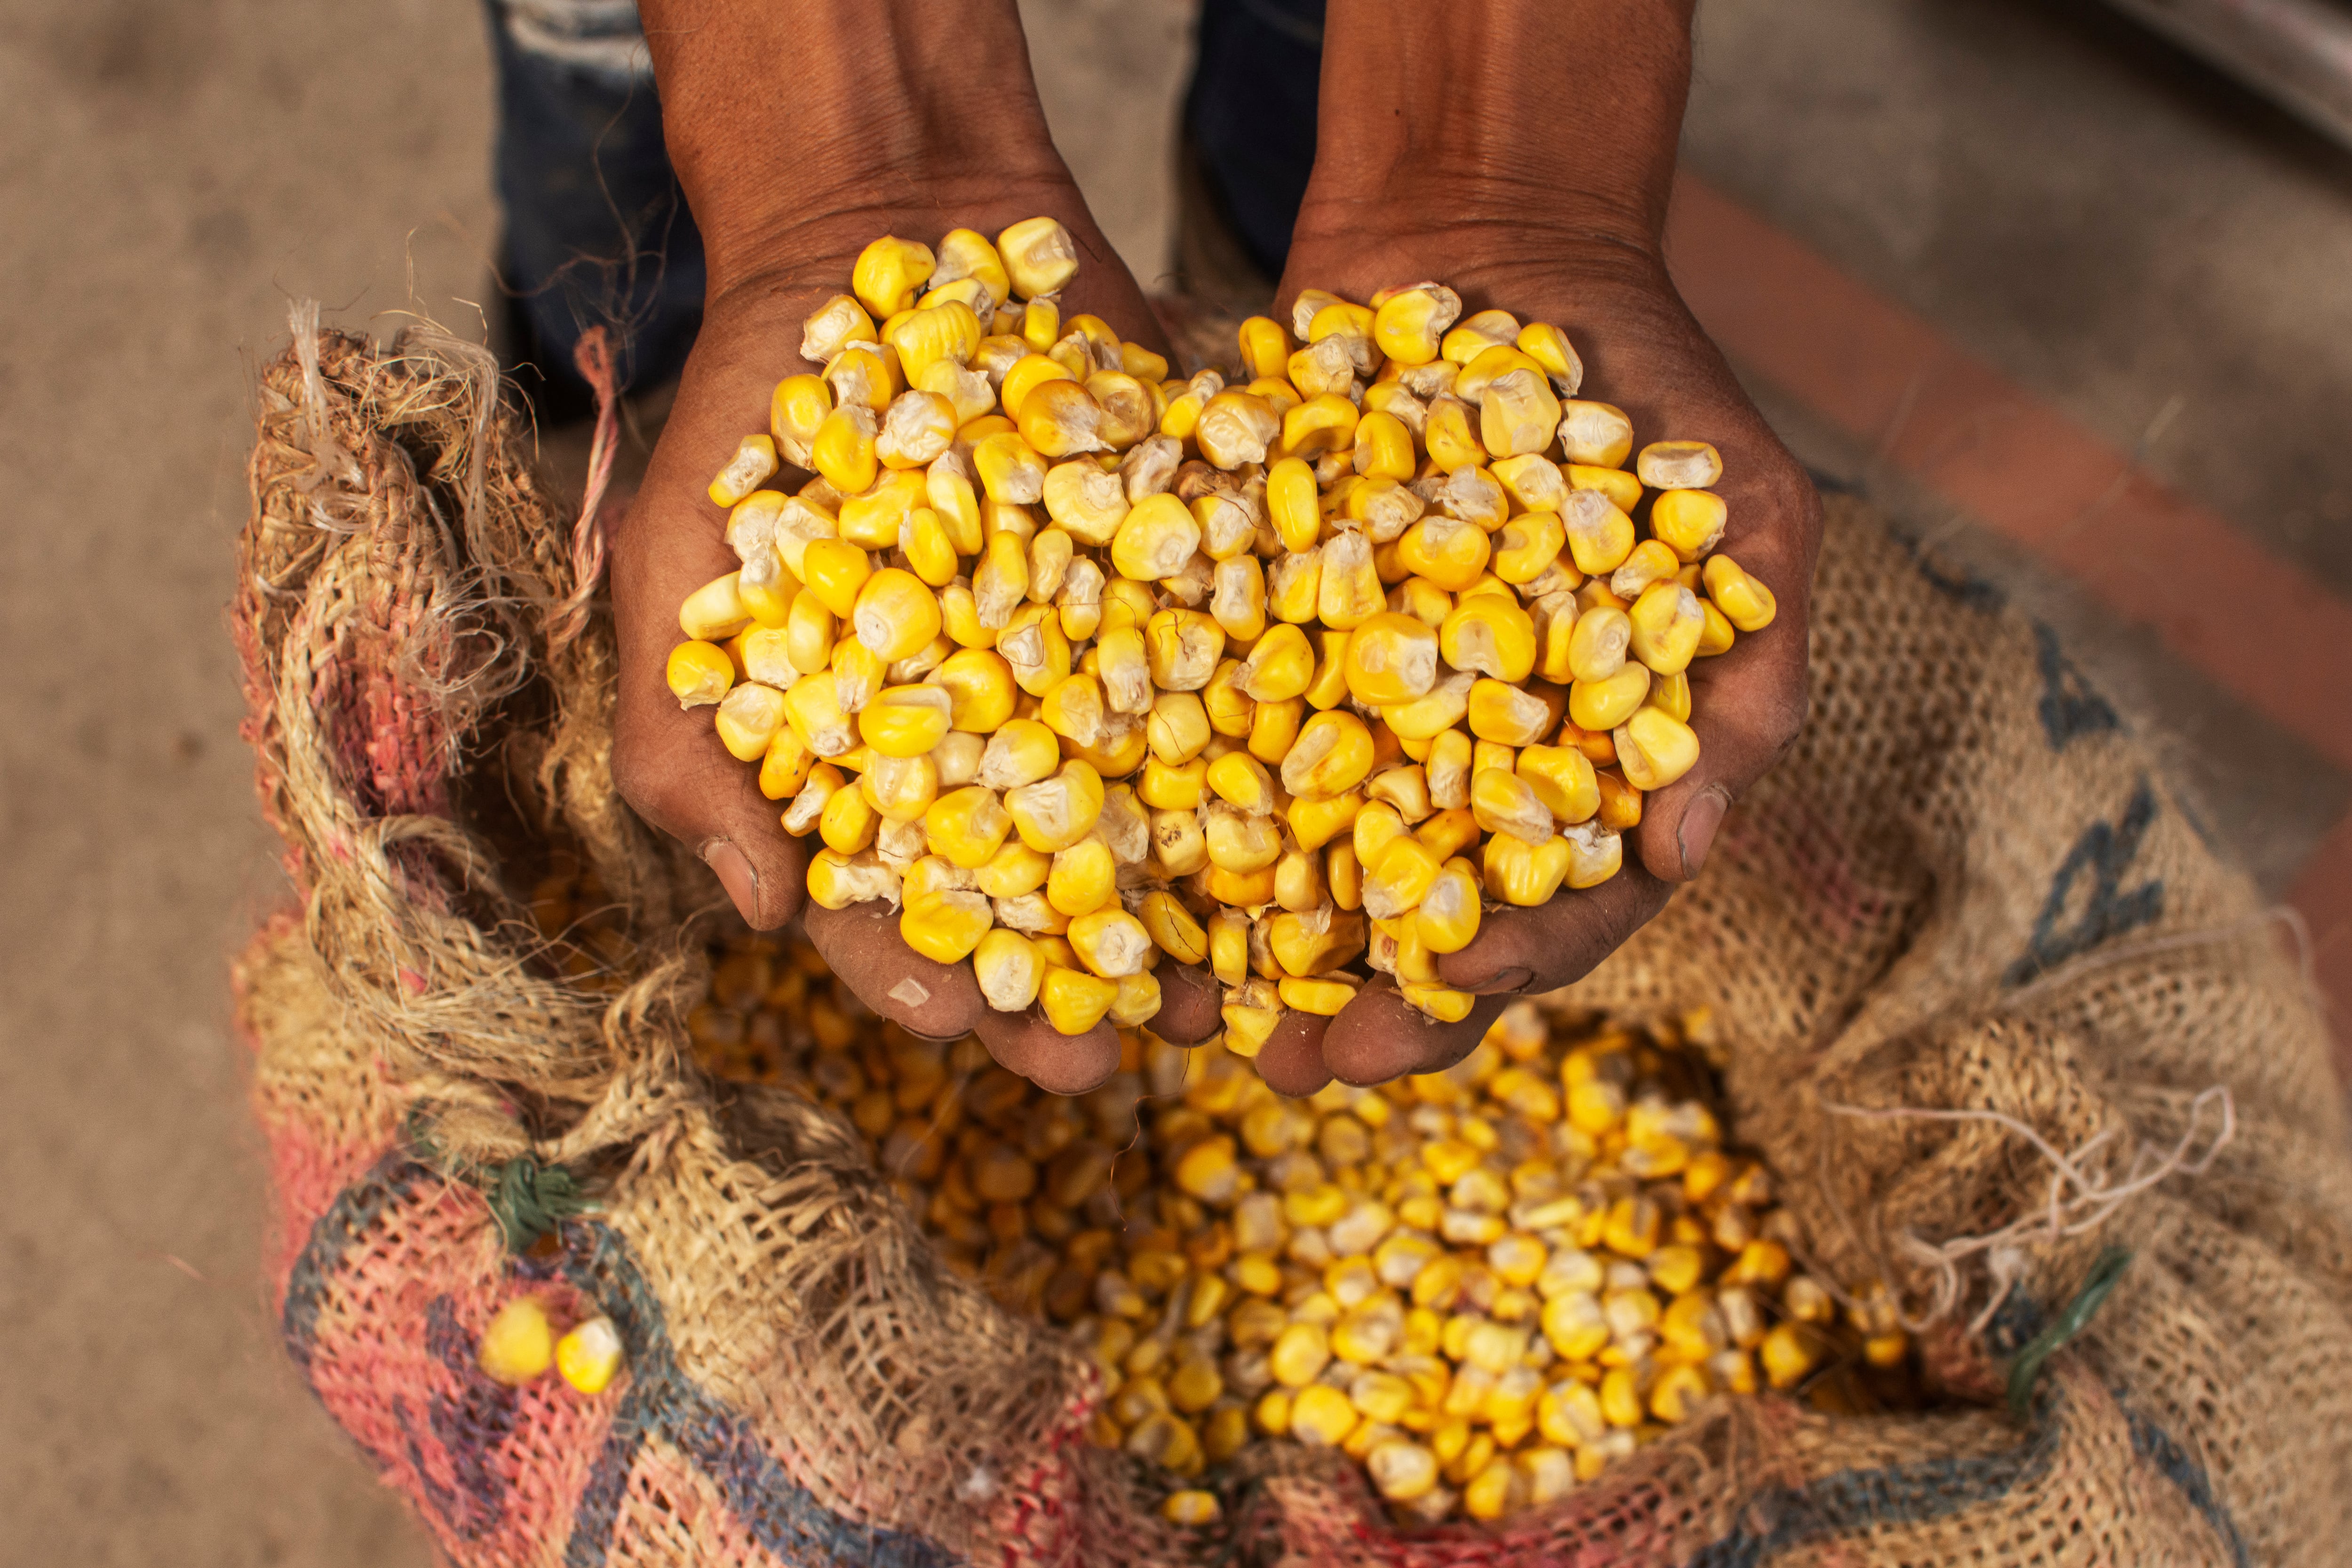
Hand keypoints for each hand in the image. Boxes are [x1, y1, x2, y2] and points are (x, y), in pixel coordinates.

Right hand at [611, 2, 1218, 1089]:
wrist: (892, 228)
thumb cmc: (757, 406)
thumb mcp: (683, 556)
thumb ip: (689, 734)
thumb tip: (750, 914)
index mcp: (860, 767)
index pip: (878, 909)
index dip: (911, 976)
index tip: (955, 1026)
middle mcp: (980, 748)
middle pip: (1024, 904)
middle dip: (1060, 995)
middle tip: (1106, 1067)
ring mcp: (1085, 683)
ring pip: (1141, 836)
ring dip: (1179, 927)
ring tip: (1225, 1001)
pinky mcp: (1178, 607)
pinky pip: (1228, 708)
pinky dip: (1265, 777)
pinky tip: (1308, 846)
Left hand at [1247, 0, 1819, 1094]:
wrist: (1502, 240)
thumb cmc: (1655, 385)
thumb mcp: (1745, 514)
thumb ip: (1748, 669)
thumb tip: (1700, 844)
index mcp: (1584, 766)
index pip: (1557, 902)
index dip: (1505, 964)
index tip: (1444, 994)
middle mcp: (1465, 760)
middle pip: (1415, 915)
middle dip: (1358, 1000)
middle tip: (1287, 1066)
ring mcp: (1359, 705)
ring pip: (1301, 857)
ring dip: (1245, 947)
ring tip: (1177, 1017)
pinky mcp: (1263, 639)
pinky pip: (1212, 739)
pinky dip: (1169, 806)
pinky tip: (1112, 866)